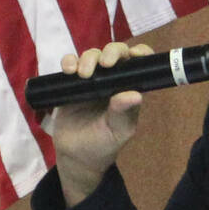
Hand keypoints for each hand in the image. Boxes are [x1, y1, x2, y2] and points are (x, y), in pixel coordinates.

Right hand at [46, 41, 153, 205]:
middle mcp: (112, 80)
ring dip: (88, 58)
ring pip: (92, 55)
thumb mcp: (117, 132)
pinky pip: (70, 64)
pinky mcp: (71, 83)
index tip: (135, 55)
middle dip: (110, 52)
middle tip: (104, 64)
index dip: (140, 53)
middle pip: (114, 53)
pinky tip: (68, 71)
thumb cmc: (103, 145)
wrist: (76, 157)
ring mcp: (91, 80)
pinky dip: (69, 62)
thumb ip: (123, 113)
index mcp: (128, 89)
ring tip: (82, 74)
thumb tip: (135, 95)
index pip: (139, 64)